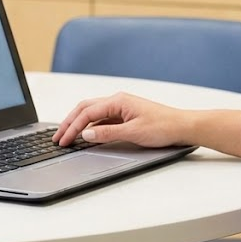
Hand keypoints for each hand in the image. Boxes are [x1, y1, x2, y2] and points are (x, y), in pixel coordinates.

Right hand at [52, 92, 190, 147]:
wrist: (182, 126)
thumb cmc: (163, 126)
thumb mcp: (133, 132)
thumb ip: (107, 133)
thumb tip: (87, 134)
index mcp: (118, 101)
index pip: (87, 113)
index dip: (73, 127)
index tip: (63, 140)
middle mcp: (117, 101)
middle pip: (85, 109)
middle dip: (70, 122)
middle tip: (58, 137)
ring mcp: (121, 108)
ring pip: (93, 113)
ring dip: (79, 123)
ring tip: (67, 135)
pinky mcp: (125, 116)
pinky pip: (102, 119)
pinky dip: (91, 126)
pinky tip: (86, 135)